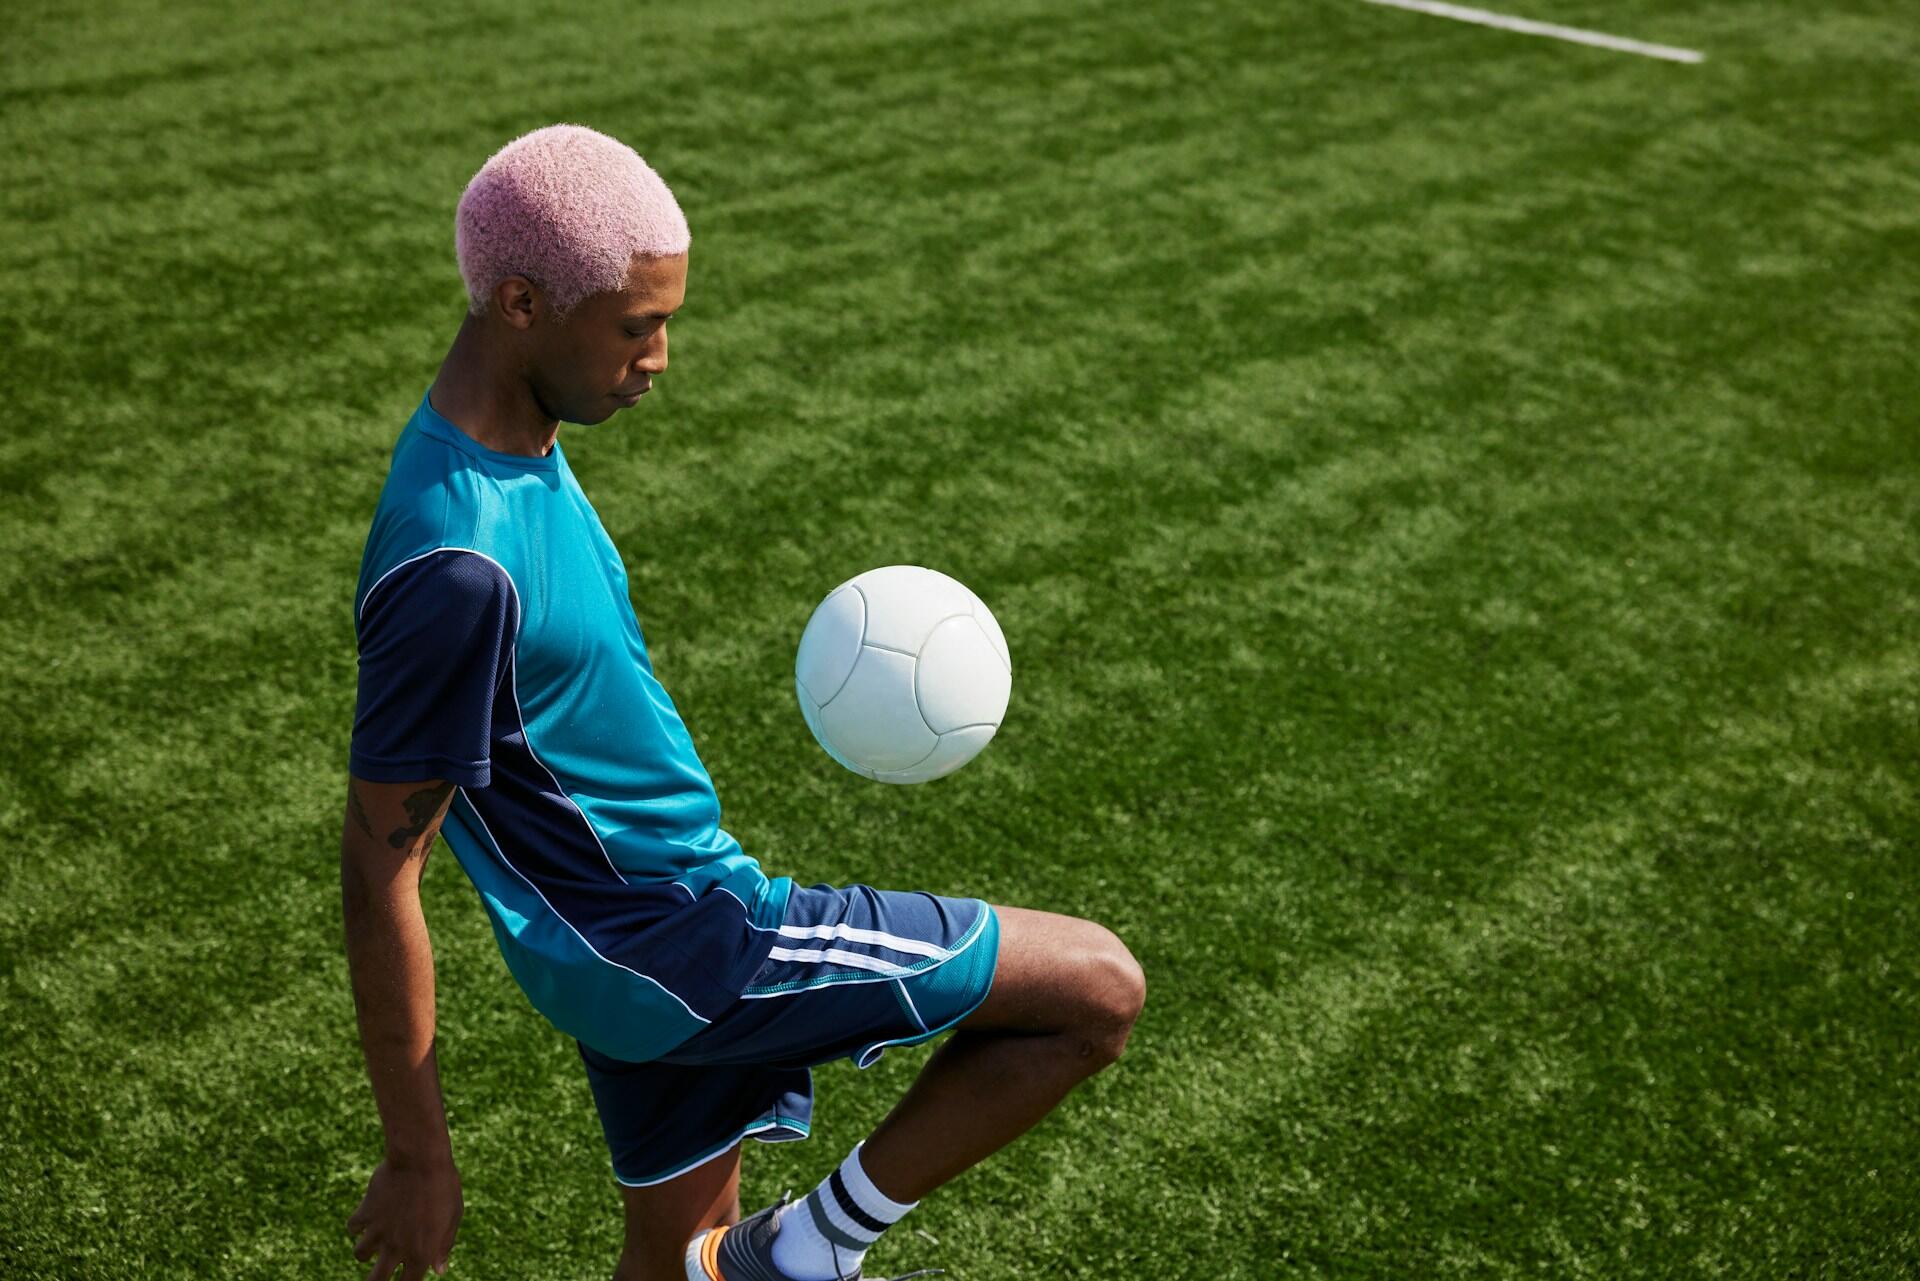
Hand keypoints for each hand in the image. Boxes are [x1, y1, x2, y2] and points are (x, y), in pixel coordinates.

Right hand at [346, 1153, 462, 1279]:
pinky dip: (358, 1224)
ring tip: (376, 1237)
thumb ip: (444, 1246)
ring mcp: (378, 1231)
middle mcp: (396, 1247)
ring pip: (360, 1254)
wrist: (421, 1159)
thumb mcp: (453, 1217)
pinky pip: (353, 1227)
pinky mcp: (365, 1212)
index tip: (403, 1278)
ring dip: (366, 1249)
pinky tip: (368, 1215)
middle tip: (378, 1274)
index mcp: (421, 1252)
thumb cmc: (444, 1186)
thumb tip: (439, 1270)